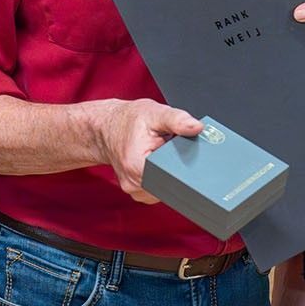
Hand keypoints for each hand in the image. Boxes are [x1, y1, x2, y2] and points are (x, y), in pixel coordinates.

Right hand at [87, 99, 202, 202]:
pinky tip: (158, 163)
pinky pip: (159, 190)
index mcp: (137, 166)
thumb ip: (177, 119)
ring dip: (170, 173)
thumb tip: (196, 127)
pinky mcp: (139, 193)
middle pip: (171, 184)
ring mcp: (135, 191)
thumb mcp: (154, 113)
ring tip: (161, 153)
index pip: (172, 177)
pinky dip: (163, 177)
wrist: (108, 128)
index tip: (182, 149)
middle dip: (177, 168)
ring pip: (166, 188)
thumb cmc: (128, 120)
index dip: (183, 164)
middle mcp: (134, 183)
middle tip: (170, 146)